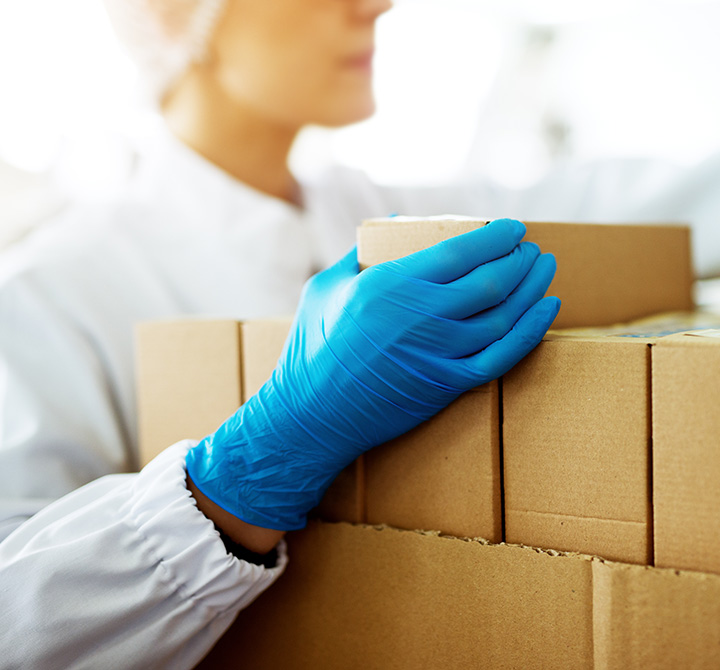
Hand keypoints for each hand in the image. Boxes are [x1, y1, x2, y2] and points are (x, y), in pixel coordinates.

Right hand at [186, 218, 559, 530]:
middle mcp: (420, 317)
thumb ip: (359, 250)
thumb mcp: (324, 287)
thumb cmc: (312, 347)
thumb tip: (395, 222)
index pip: (460, 251)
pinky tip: (547, 309)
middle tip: (530, 249)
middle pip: (490, 281)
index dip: (495, 237)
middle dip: (519, 259)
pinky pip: (503, 355)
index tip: (513, 228)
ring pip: (504, 315)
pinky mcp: (447, 385)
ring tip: (543, 269)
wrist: (311, 415)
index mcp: (389, 285)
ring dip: (532, 287)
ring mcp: (437, 354)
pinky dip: (532, 330)